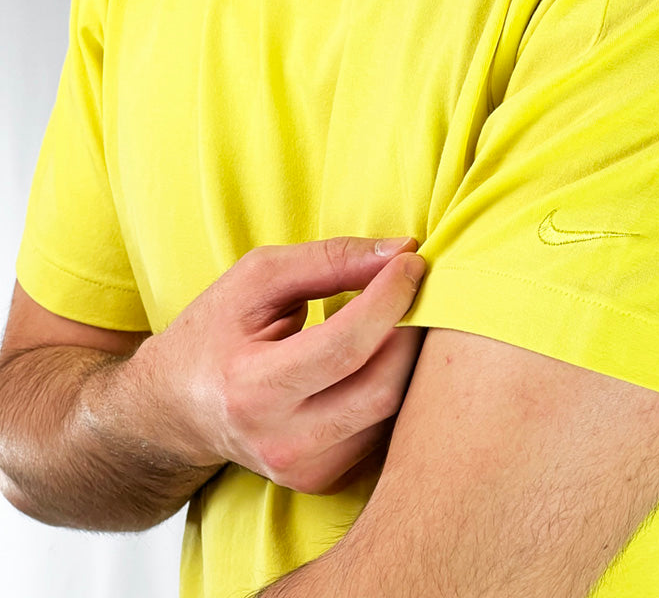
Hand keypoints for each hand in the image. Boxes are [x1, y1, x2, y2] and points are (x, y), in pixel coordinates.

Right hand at [132, 236, 425, 492]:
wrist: (174, 409)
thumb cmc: (215, 332)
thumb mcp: (257, 279)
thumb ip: (330, 259)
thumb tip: (402, 250)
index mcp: (251, 387)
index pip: (346, 345)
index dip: (391, 298)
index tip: (412, 262)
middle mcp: (280, 442)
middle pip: (382, 387)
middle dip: (412, 331)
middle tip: (414, 292)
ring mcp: (304, 470)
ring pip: (392, 412)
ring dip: (409, 359)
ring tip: (397, 321)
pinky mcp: (322, 479)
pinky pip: (383, 431)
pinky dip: (392, 386)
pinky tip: (376, 360)